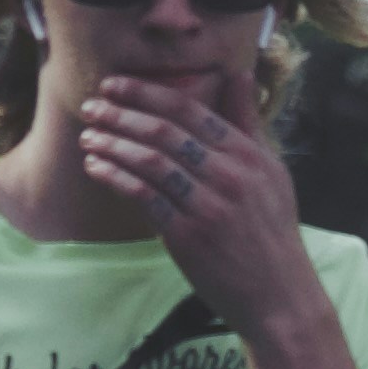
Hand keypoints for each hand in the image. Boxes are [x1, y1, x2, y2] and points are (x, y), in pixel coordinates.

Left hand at [68, 71, 312, 313]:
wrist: (279, 295)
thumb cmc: (273, 231)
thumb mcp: (271, 170)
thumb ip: (248, 122)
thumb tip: (238, 73)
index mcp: (247, 154)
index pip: (189, 111)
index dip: (146, 93)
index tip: (115, 84)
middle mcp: (229, 175)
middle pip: (163, 132)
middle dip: (120, 115)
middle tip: (90, 107)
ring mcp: (208, 206)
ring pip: (150, 162)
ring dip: (112, 145)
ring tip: (88, 137)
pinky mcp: (188, 237)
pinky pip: (144, 198)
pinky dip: (116, 178)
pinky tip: (97, 168)